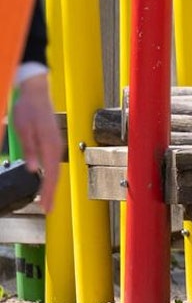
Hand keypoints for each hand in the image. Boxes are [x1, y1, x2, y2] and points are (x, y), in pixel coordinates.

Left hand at [11, 73, 61, 212]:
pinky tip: (45, 181)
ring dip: (50, 186)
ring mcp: (56, 145)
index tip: (45, 207)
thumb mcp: (23, 130)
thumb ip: (30, 150)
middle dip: (51, 194)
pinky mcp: (52, 143)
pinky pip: (53, 164)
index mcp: (50, 145)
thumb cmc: (28, 110)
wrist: (36, 93)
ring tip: (45, 200)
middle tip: (47, 210)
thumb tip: (33, 169)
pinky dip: (50, 176)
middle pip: (56, 176)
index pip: (51, 174)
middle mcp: (56, 147)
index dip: (48, 192)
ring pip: (55, 171)